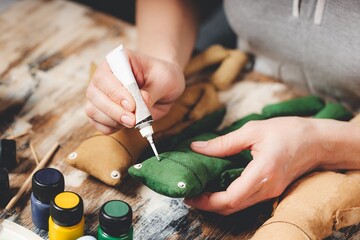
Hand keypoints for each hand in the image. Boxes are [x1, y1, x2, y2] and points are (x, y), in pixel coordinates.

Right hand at [85, 49, 184, 133]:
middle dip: (114, 111)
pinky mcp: (102, 110)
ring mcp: (101, 94)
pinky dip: (110, 127)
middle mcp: (104, 76)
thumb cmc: (164, 77)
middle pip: (94, 95)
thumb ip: (151, 93)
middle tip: (133, 120)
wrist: (165, 87)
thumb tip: (139, 105)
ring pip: (92, 110)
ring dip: (112, 120)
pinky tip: (126, 125)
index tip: (131, 106)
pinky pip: (97, 123)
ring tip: (133, 121)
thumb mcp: (165, 81)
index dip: (115, 93)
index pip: (104, 77)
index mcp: (117, 60)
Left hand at [185, 117, 329, 214]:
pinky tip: (218, 187)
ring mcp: (271, 192)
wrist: (318, 141)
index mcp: (263, 172)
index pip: (231, 198)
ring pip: (239, 206)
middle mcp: (267, 188)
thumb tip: (197, 148)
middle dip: (208, 205)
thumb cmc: (288, 131)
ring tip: (201, 191)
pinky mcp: (272, 191)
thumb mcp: (253, 130)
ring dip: (218, 203)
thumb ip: (224, 142)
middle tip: (190, 194)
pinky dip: (229, 198)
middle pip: (232, 207)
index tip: (191, 195)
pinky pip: (246, 200)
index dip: (208, 201)